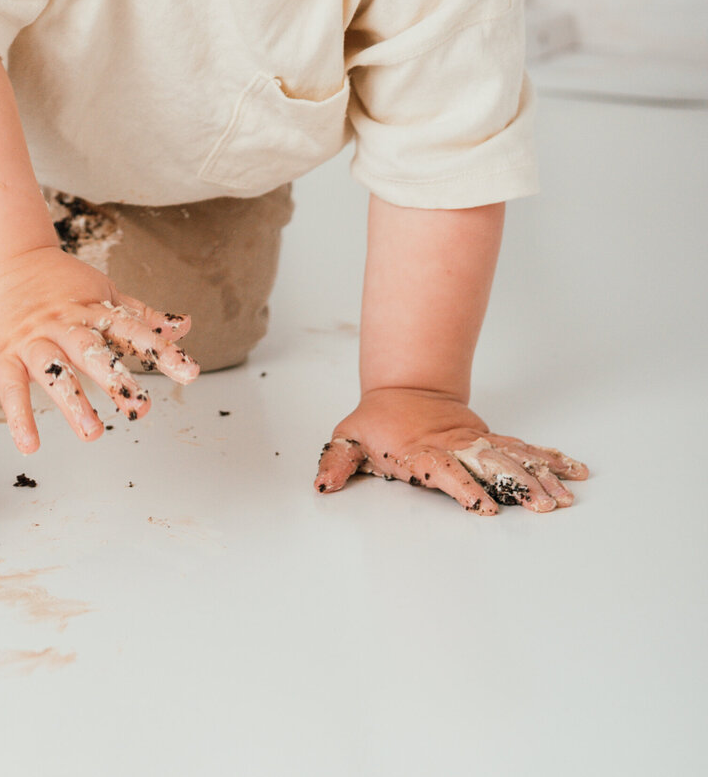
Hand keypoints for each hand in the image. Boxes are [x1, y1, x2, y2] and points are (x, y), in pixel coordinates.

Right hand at [0, 246, 198, 453]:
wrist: (5, 262)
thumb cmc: (59, 284)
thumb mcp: (103, 292)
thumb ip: (140, 316)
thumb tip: (184, 325)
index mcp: (93, 309)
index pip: (132, 330)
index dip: (160, 350)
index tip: (189, 372)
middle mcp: (65, 324)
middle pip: (91, 351)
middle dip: (115, 379)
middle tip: (139, 408)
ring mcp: (33, 340)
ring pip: (53, 370)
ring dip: (72, 401)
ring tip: (92, 433)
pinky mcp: (4, 355)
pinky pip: (10, 387)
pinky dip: (19, 416)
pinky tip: (30, 445)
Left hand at [315, 387, 588, 514]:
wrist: (403, 388)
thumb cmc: (377, 422)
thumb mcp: (350, 438)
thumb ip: (338, 462)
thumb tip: (322, 483)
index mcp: (424, 453)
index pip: (446, 472)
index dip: (464, 489)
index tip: (484, 507)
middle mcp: (456, 449)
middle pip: (491, 467)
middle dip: (519, 487)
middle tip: (545, 506)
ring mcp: (476, 444)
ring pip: (514, 460)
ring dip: (541, 478)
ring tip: (567, 496)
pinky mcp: (489, 441)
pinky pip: (522, 450)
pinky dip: (548, 459)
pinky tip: (572, 470)